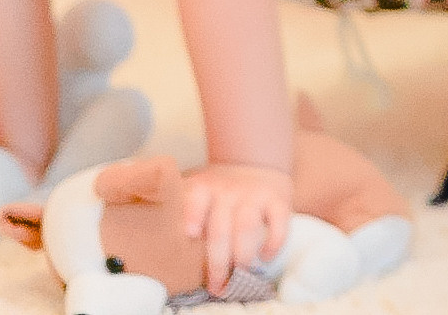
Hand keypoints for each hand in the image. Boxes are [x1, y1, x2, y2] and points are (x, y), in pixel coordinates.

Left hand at [181, 161, 291, 295]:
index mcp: (205, 189)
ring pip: (247, 227)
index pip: (197, 199)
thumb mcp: (200, 191)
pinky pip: (278, 222)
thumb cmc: (220, 190)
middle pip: (221, 228)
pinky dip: (273, 243)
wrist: (254, 160)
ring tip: (240, 274)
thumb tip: (169, 249)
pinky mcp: (278, 199)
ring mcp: (254, 194)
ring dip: (243, 255)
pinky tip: (266, 257)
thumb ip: (185, 212)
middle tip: (217, 286)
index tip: (190, 234)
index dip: (193, 215)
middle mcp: (229, 190)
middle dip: (218, 262)